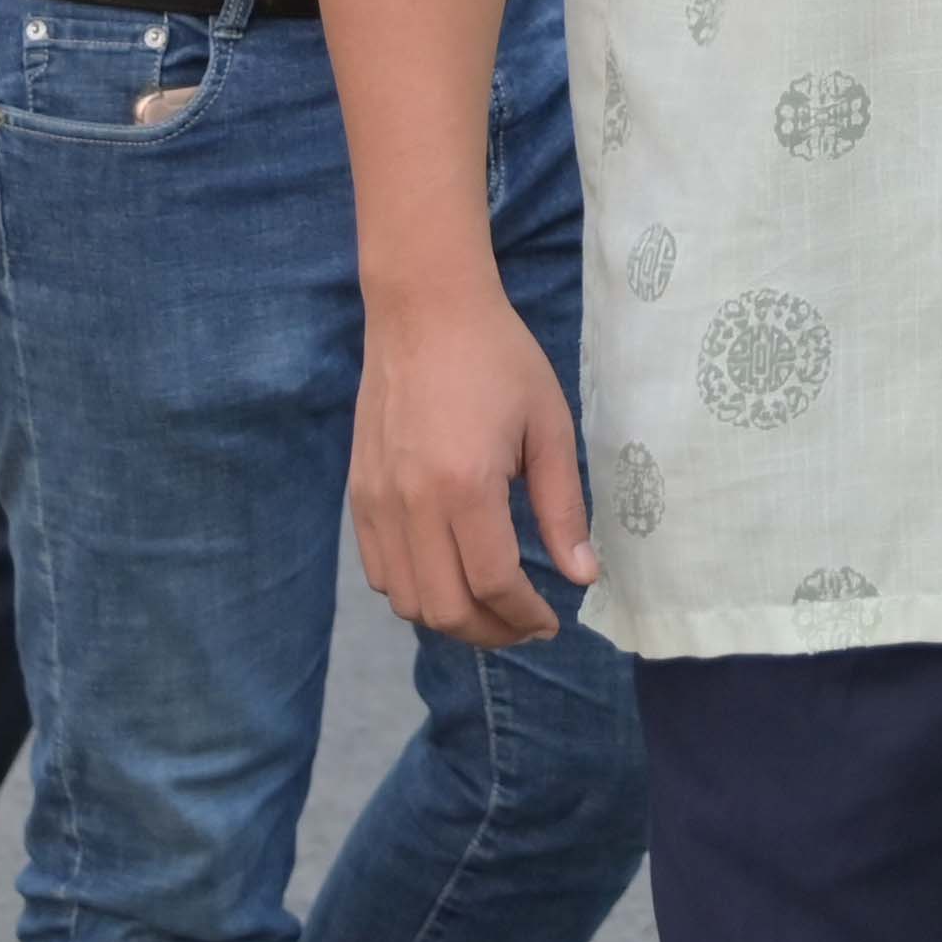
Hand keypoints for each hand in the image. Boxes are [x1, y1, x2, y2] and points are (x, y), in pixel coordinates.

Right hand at [350, 265, 591, 644]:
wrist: (424, 309)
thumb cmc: (498, 359)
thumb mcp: (548, 426)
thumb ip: (562, 508)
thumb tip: (583, 576)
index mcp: (465, 485)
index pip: (494, 584)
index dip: (525, 616)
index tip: (552, 621)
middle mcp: (411, 502)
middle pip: (445, 608)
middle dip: (491, 632)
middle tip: (525, 625)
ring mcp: (376, 500)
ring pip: (406, 599)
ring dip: (450, 618)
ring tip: (490, 607)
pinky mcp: (358, 492)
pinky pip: (379, 569)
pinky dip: (414, 589)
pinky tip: (448, 574)